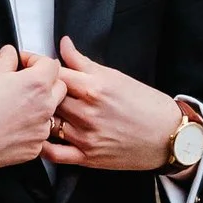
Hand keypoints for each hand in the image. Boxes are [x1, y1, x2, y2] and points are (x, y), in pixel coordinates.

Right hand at [0, 43, 63, 181]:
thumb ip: (6, 61)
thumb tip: (9, 54)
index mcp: (37, 84)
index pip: (51, 64)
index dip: (35, 61)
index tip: (22, 63)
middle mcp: (45, 107)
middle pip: (59, 88)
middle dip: (45, 82)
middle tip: (24, 83)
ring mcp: (41, 130)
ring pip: (50, 113)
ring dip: (39, 106)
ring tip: (15, 106)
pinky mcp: (34, 149)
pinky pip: (39, 134)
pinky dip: (29, 128)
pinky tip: (11, 126)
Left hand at [46, 33, 186, 171]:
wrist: (168, 135)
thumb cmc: (146, 105)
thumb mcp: (116, 76)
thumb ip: (83, 62)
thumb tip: (64, 45)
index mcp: (95, 88)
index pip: (53, 74)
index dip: (39, 68)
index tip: (35, 67)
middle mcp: (87, 113)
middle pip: (46, 98)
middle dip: (40, 92)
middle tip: (36, 89)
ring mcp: (86, 137)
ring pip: (47, 123)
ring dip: (42, 116)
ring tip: (40, 111)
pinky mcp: (87, 157)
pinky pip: (54, 154)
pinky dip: (43, 146)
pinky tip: (42, 136)